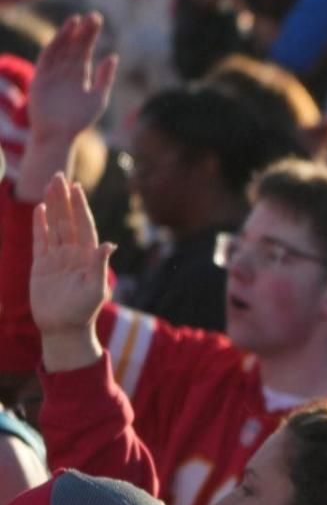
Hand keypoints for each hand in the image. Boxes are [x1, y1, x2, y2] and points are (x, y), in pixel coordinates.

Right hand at [21, 16, 116, 196]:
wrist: (59, 134)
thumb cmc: (79, 120)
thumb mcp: (98, 97)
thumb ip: (105, 77)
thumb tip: (113, 56)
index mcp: (80, 75)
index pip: (85, 50)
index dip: (90, 35)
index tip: (98, 20)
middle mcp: (66, 71)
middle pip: (75, 46)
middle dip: (84, 32)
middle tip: (95, 16)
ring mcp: (53, 72)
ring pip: (62, 48)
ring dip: (69, 34)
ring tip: (79, 20)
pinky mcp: (41, 75)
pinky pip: (48, 55)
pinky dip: (55, 43)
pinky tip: (65, 33)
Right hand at [30, 175, 109, 373]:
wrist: (63, 329)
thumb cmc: (83, 312)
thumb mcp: (95, 289)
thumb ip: (99, 266)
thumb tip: (108, 244)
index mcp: (89, 257)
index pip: (84, 226)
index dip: (80, 207)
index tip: (77, 187)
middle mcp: (74, 254)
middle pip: (68, 220)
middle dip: (64, 199)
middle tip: (59, 176)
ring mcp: (57, 258)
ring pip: (54, 226)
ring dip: (52, 206)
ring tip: (49, 185)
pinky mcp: (42, 265)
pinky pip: (40, 240)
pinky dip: (40, 225)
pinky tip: (39, 209)